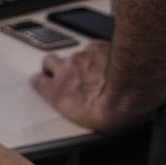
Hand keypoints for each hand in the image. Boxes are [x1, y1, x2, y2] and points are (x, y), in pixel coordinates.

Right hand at [31, 40, 145, 132]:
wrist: (127, 97)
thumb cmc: (108, 113)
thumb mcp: (81, 118)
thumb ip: (73, 104)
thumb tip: (80, 106)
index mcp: (56, 91)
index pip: (38, 80)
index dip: (42, 79)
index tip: (44, 79)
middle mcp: (65, 71)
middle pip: (50, 60)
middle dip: (56, 64)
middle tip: (67, 70)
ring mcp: (81, 57)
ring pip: (75, 53)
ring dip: (83, 60)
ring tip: (95, 67)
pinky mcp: (97, 48)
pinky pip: (94, 46)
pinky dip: (99, 52)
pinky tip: (107, 58)